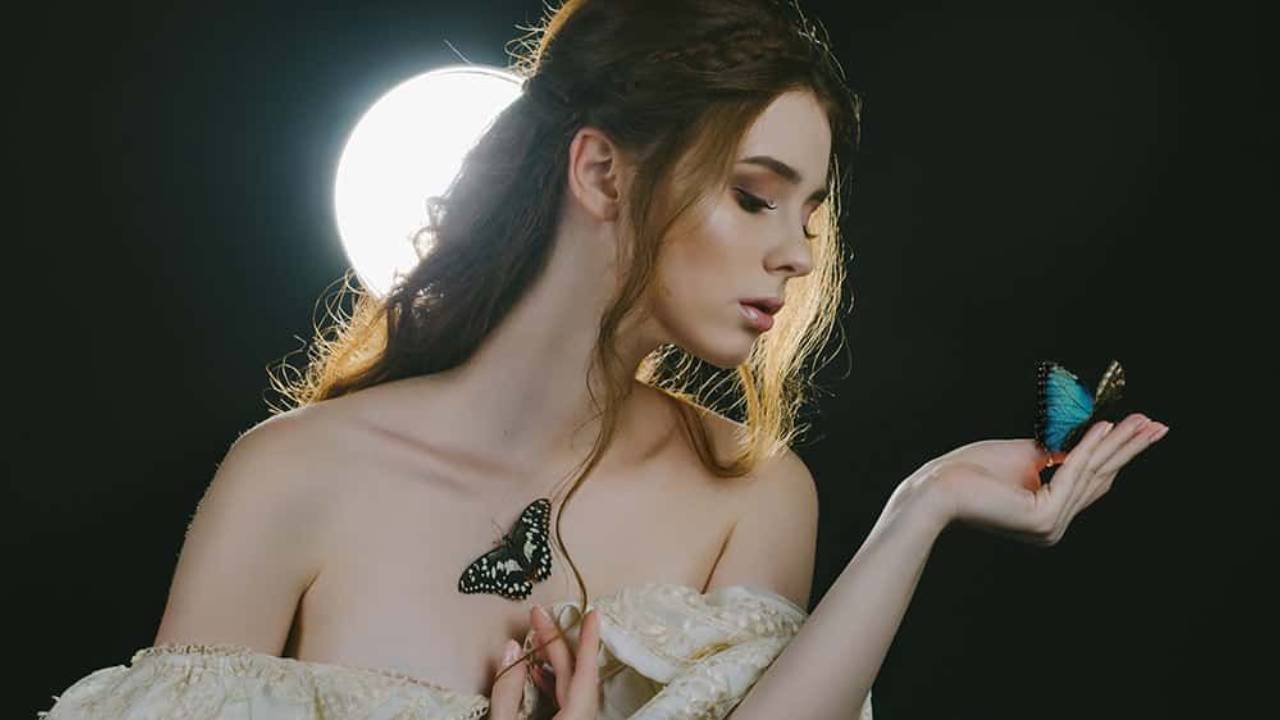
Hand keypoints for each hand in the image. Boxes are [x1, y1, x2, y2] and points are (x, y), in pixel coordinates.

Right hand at [488, 603, 602, 719]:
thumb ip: (507, 688)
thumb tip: (511, 649)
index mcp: (574, 719)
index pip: (585, 673)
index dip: (588, 641)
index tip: (592, 615)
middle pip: (575, 676)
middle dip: (557, 644)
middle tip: (540, 617)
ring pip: (573, 688)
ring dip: (556, 662)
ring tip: (537, 639)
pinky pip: (568, 701)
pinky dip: (553, 683)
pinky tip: (536, 672)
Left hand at [922, 413, 1168, 544]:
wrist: (937, 486)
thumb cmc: (970, 470)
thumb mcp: (1023, 456)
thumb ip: (1056, 453)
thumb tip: (1085, 438)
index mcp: (1048, 513)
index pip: (1090, 480)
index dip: (1116, 453)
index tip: (1140, 428)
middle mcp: (1054, 525)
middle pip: (1099, 477)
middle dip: (1129, 448)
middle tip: (1158, 426)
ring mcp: (1050, 526)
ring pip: (1090, 473)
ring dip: (1117, 444)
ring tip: (1142, 421)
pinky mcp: (1042, 518)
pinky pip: (1072, 474)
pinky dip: (1090, 449)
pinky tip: (1106, 428)